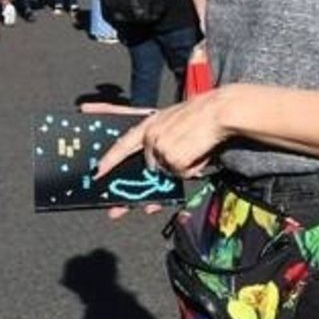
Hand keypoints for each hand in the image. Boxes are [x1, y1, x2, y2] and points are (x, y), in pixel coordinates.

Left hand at [95, 87, 233, 182]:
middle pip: (146, 167)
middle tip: (118, 206)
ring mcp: (160, 148)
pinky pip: (179, 175)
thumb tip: (152, 164)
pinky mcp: (172, 158)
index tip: (98, 170)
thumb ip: (159, 138)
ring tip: (193, 150)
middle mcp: (150, 136)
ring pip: (165, 173)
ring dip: (180, 167)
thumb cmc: (200, 116)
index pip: (123, 143)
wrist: (220, 111)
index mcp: (148, 124)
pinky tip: (198, 155)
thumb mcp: (172, 120)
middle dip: (136, 187)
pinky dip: (191, 169)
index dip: (110, 158)